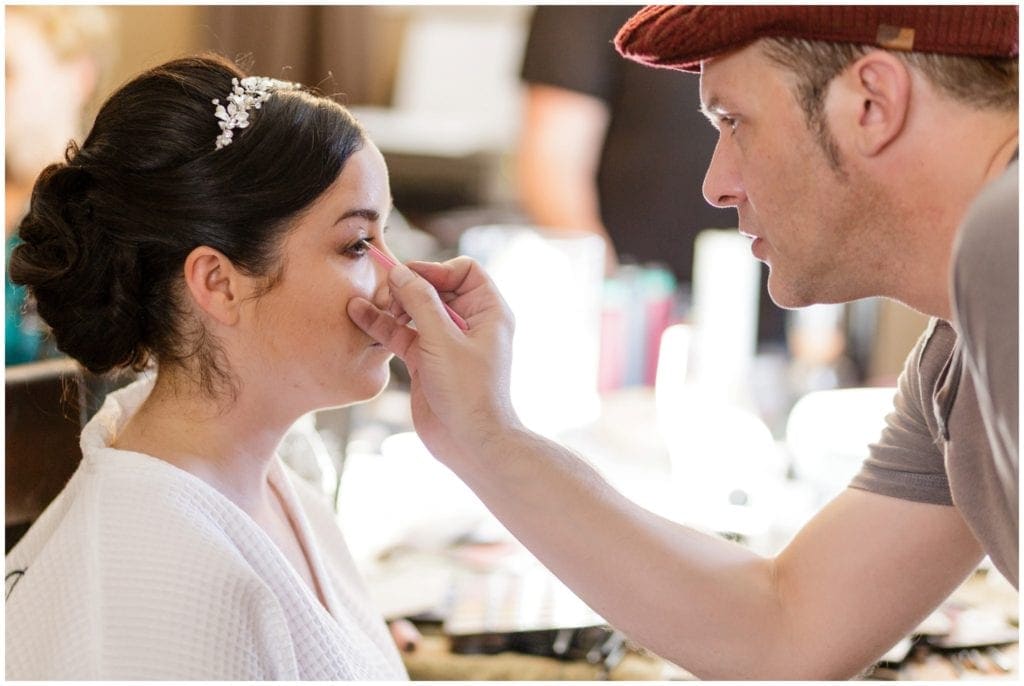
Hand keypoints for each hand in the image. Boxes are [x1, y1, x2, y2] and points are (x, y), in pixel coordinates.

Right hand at [347, 257, 521, 465]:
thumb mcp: (443, 341)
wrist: (469, 443)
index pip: (465, 271)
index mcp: (488, 312)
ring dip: (392, 305)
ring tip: (368, 301)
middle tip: (385, 292)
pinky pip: (403, 334)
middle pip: (436, 288)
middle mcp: (469, 323)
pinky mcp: (426, 361)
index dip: (437, 270)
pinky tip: (359, 314)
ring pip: (415, 311)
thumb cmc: (468, 392)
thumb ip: (421, 303)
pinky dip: (383, 325)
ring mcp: (446, 342)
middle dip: (409, 286)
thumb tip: (400, 272)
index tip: (410, 277)